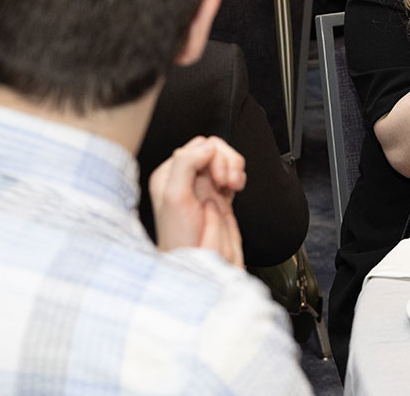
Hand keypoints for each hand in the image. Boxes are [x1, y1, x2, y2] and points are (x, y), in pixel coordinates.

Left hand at [148, 136, 246, 266]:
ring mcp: (204, 186)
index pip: (197, 146)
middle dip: (226, 162)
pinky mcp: (220, 196)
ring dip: (235, 169)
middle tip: (226, 182)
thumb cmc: (180, 238)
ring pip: (226, 160)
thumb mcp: (176, 197)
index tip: (217, 177)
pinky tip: (235, 189)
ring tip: (233, 186)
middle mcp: (186, 177)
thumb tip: (207, 147)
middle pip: (214, 149)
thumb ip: (186, 165)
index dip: (212, 157)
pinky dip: (239, 177)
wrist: (197, 263)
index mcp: (170, 174)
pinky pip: (233, 174)